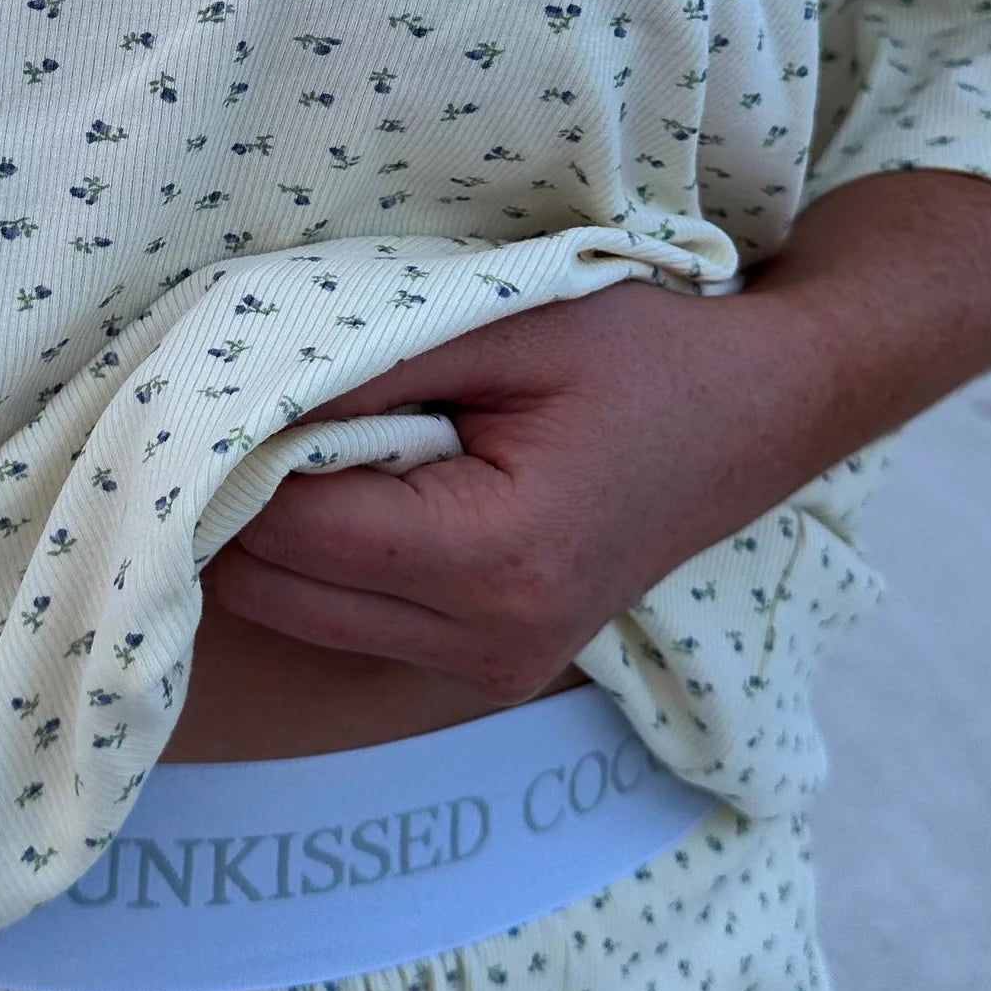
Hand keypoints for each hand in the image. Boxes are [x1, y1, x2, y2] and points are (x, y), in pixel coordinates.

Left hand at [201, 278, 825, 698]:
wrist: (760, 414)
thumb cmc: (646, 352)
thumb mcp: (510, 320)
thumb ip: (371, 359)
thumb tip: (239, 388)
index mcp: (497, 559)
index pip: (292, 528)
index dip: (237, 451)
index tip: (230, 378)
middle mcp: (488, 643)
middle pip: (272, 591)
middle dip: (240, 498)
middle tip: (256, 403)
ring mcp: (491, 670)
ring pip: (297, 616)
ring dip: (278, 532)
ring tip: (320, 437)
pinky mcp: (489, 668)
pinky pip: (349, 621)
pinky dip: (326, 559)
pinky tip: (367, 483)